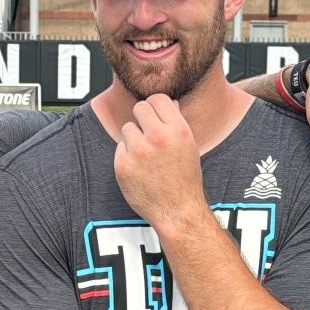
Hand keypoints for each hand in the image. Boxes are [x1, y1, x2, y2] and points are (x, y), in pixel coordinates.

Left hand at [113, 94, 208, 232]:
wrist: (177, 210)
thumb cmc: (185, 180)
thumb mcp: (189, 147)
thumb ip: (177, 123)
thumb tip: (171, 103)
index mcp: (178, 130)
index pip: (158, 99)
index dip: (155, 106)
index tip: (154, 114)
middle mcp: (158, 137)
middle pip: (139, 108)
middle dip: (142, 117)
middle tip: (146, 131)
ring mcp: (139, 151)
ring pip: (127, 128)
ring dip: (133, 138)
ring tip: (145, 154)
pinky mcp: (123, 164)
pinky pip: (120, 147)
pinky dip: (127, 155)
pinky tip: (139, 167)